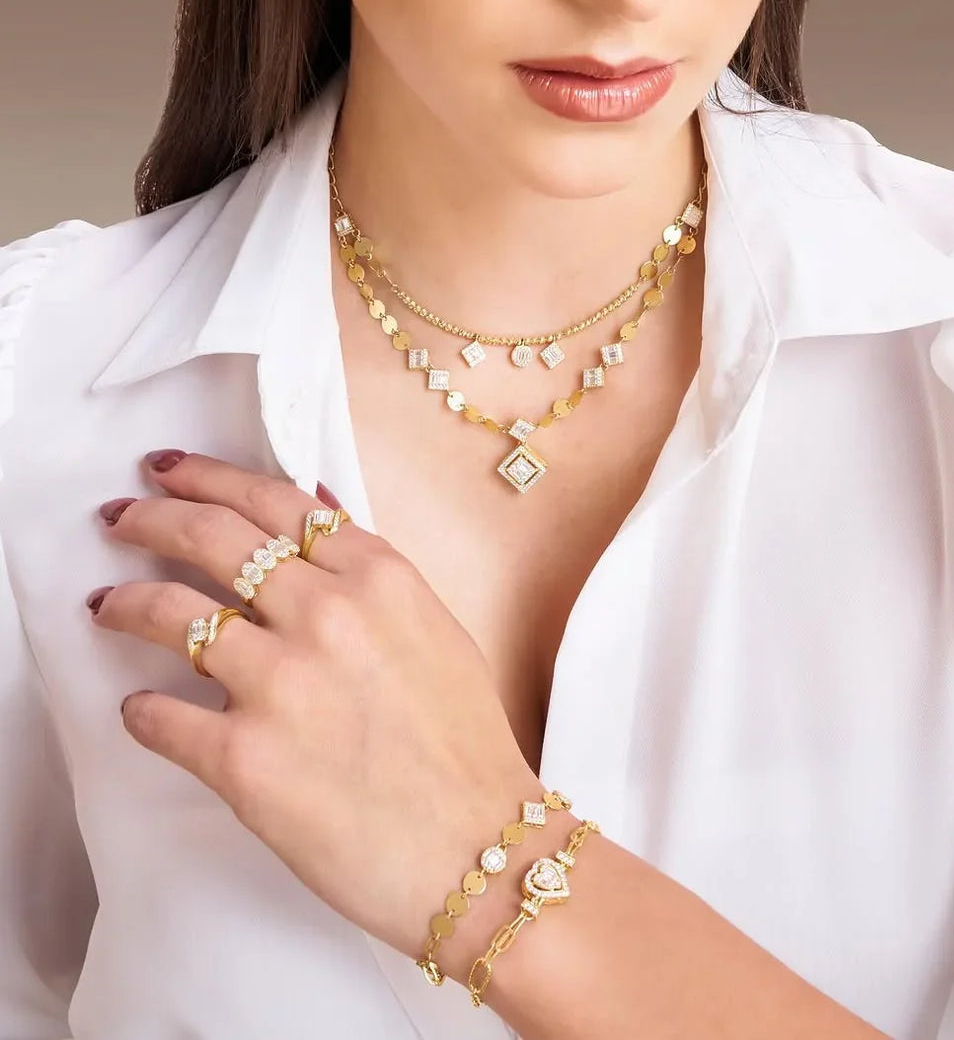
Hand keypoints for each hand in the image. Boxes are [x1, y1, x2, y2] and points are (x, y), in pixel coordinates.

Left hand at [91, 451, 540, 959]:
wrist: (478, 848)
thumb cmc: (465, 744)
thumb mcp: (434, 628)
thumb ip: (370, 573)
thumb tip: (315, 516)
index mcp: (377, 576)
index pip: (272, 501)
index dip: (209, 477)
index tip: (171, 473)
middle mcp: (324, 614)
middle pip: (211, 537)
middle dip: (152, 517)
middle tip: (121, 516)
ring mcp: (279, 683)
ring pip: (171, 614)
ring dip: (126, 604)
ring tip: (106, 604)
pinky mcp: (243, 757)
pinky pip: (160, 716)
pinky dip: (140, 711)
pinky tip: (139, 710)